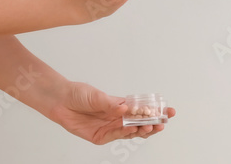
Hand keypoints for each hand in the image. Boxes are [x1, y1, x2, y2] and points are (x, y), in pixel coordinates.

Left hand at [49, 81, 176, 144]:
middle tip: (163, 122)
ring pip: (131, 132)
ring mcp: (110, 128)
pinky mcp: (100, 137)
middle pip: (140, 124)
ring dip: (142, 130)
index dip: (156, 111)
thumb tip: (125, 107)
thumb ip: (111, 103)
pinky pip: (116, 136)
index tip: (169, 111)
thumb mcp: (96, 96)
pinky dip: (125, 133)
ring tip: (151, 127)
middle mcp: (117, 118)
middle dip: (154, 123)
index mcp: (121, 106)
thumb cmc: (79, 94)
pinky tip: (133, 129)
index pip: (143, 110)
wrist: (60, 101)